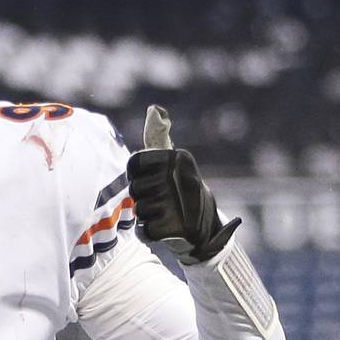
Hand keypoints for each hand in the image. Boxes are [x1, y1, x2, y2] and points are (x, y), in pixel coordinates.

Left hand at [126, 105, 239, 264]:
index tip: (150, 178)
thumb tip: (154, 108)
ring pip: (139, 209)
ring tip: (165, 212)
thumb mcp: (172, 160)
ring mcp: (176, 203)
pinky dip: (150, 230)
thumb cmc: (180, 188)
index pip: (135, 164)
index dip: (138, 175)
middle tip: (161, 198)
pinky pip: (144, 229)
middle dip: (143, 196)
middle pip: (135, 188)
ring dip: (147, 214)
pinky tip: (165, 226)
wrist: (205, 226)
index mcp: (178, 158)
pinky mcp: (172, 227)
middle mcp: (179, 177)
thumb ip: (158, 137)